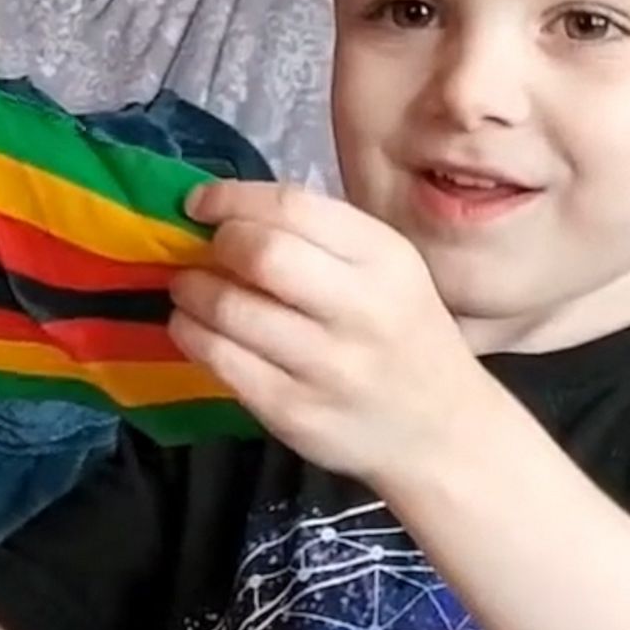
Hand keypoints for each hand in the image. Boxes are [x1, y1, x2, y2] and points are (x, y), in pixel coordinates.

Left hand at [168, 181, 496, 482]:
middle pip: (262, 254)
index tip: (200, 203)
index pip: (293, 207)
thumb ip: (321, 237)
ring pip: (229, 310)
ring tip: (190, 289)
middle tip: (205, 252)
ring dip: (191, 291)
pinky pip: (221, 362)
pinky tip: (195, 328)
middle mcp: (360, 309)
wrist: (440, 431)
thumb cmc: (404, 335)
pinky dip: (192, 335)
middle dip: (217, 244)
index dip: (230, 198)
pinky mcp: (293, 411)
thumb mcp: (389, 270)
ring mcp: (325, 366)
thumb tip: (226, 212)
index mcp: (384, 259)